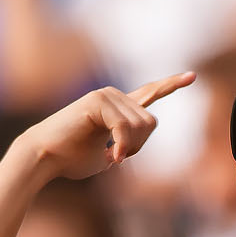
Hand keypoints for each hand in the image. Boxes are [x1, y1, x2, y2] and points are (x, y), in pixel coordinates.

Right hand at [15, 76, 195, 180]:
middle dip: (138, 147)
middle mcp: (113, 96)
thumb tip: (125, 149)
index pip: (149, 93)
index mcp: (117, 108)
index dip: (171, 85)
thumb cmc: (70, 160)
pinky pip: (125, 127)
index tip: (192, 76)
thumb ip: (124, 148)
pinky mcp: (97, 100)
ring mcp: (106, 95)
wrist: (43, 158)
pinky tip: (111, 155)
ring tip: (109, 154)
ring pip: (141, 127)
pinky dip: (122, 146)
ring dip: (129, 148)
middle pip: (151, 123)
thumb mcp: (106, 157)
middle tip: (115, 156)